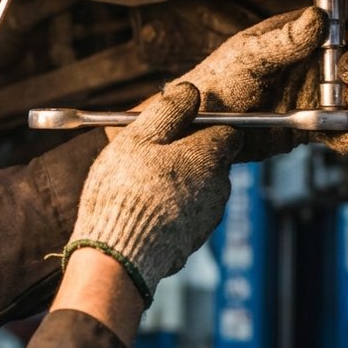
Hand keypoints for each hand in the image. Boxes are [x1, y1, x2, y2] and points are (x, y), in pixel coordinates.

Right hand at [65, 82, 239, 304]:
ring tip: (142, 185)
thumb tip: (190, 92)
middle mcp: (219, 187)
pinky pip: (189, 214)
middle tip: (150, 156)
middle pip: (213, 160)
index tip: (177, 127)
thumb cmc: (125, 191)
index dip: (203, 125)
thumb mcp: (139, 138)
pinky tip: (145, 211)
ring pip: (200, 188)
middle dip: (188, 155)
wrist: (119, 256)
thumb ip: (168, 111)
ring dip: (180, 182)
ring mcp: (209, 218)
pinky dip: (173, 209)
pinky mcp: (194, 241)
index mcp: (210, 157)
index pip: (227, 130)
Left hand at [178, 6, 347, 159]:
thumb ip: (284, 40)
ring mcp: (311, 95)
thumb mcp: (248, 56)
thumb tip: (318, 17)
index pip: (339, 23)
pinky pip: (335, 131)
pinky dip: (346, 136)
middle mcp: (309, 63)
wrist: (200, 126)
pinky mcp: (308, 126)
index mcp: (297, 36)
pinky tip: (347, 140)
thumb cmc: (217, 80)